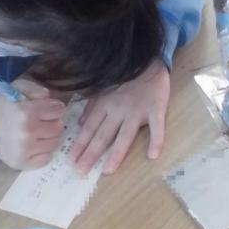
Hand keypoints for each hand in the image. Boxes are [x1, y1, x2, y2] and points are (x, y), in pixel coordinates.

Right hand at [0, 78, 65, 169]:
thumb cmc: (4, 105)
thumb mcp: (18, 87)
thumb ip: (37, 90)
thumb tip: (52, 101)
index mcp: (27, 112)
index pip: (58, 110)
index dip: (55, 107)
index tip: (49, 108)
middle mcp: (27, 133)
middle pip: (58, 127)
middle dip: (54, 122)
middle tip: (43, 121)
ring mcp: (24, 150)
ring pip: (54, 143)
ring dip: (49, 137)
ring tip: (38, 132)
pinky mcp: (21, 163)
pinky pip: (46, 158)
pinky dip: (43, 152)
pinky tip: (34, 144)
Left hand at [71, 60, 169, 174]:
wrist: (148, 56)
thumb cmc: (125, 74)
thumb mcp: (103, 87)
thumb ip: (92, 106)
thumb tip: (79, 124)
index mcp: (105, 105)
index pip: (89, 129)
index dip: (80, 145)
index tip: (71, 160)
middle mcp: (118, 111)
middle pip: (103, 136)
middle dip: (90, 154)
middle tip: (80, 171)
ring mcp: (137, 111)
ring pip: (125, 136)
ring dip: (116, 154)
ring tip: (107, 171)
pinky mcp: (156, 109)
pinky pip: (157, 127)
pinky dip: (156, 140)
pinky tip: (152, 155)